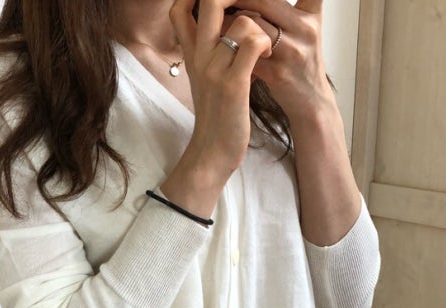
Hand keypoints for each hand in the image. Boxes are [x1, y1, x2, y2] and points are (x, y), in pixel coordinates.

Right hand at [170, 0, 272, 176]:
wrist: (211, 153)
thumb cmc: (215, 117)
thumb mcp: (205, 81)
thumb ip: (209, 55)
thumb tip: (225, 32)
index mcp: (191, 55)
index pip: (179, 8)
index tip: (224, 8)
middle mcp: (199, 57)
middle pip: (209, 0)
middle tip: (251, 15)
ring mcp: (215, 70)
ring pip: (242, 20)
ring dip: (260, 26)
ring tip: (263, 45)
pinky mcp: (233, 85)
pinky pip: (253, 44)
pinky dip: (265, 43)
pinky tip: (266, 57)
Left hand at [226, 0, 334, 121]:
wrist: (310, 102)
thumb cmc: (300, 62)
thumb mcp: (305, 29)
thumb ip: (285, 10)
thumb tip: (251, 3)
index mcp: (310, 15)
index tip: (251, 0)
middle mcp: (304, 30)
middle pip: (264, 0)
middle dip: (237, 0)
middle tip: (219, 4)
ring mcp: (291, 52)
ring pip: (252, 24)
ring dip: (230, 21)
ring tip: (218, 22)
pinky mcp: (276, 73)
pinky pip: (245, 52)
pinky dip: (230, 44)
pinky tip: (220, 44)